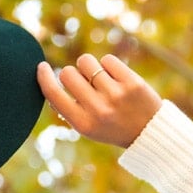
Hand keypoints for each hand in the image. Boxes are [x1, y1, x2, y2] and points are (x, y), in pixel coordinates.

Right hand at [37, 54, 161, 147]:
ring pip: (86, 62)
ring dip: (89, 66)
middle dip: (73, 73)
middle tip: (85, 82)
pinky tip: (116, 78)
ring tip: (100, 79)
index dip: (44, 76)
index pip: (53, 93)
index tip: (42, 66)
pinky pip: (107, 59)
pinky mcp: (132, 82)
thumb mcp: (87, 127)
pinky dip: (108, 65)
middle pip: (68, 73)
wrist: (149, 133)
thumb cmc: (111, 127)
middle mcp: (98, 110)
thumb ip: (67, 109)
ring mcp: (116, 95)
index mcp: (83, 124)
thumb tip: (49, 82)